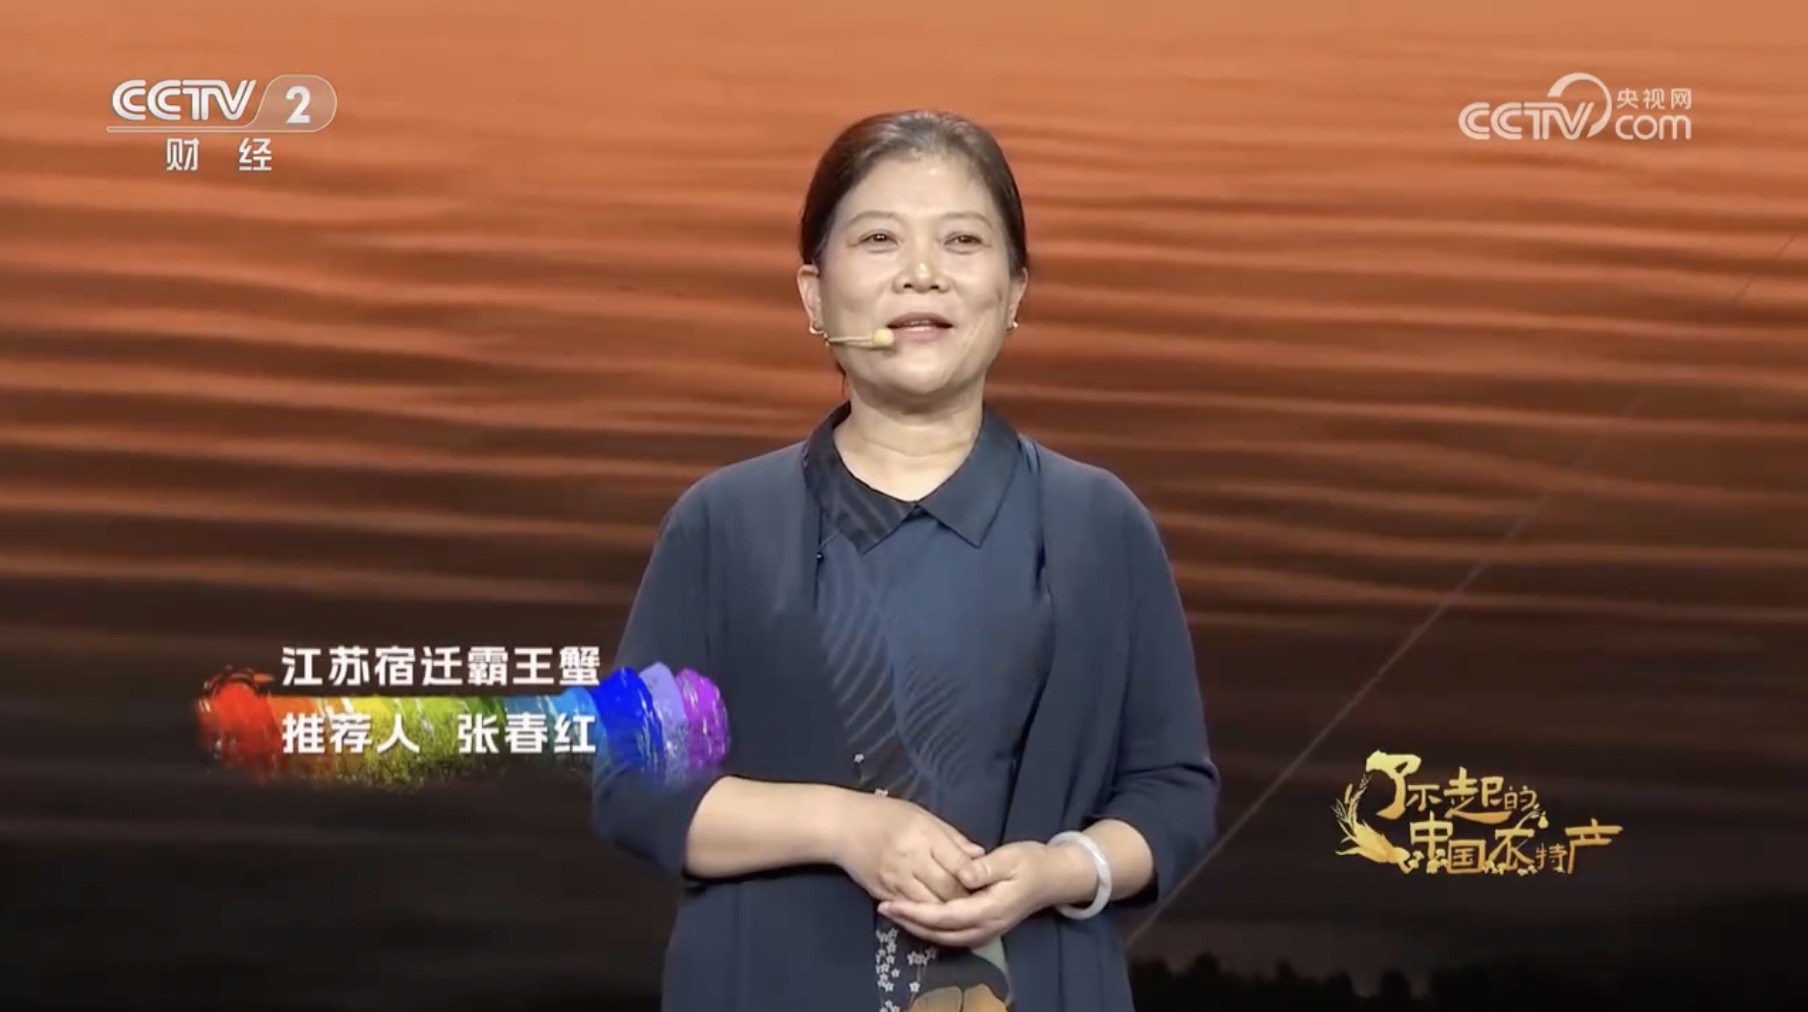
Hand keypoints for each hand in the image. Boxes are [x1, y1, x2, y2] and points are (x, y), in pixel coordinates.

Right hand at [830, 791, 984, 904]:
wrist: (842, 827)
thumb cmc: (885, 815)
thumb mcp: (922, 815)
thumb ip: (952, 837)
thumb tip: (980, 855)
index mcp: (923, 835)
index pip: (957, 864)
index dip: (975, 877)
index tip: (987, 882)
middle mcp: (910, 860)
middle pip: (947, 890)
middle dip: (967, 899)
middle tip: (983, 902)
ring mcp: (895, 881)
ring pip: (931, 907)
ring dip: (949, 912)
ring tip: (965, 913)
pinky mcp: (884, 895)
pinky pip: (912, 913)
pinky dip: (928, 917)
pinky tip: (940, 917)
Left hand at [878, 840, 1093, 948]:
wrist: (1054, 878)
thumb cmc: (1031, 862)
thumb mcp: (1010, 858)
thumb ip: (984, 867)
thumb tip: (962, 874)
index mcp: (990, 909)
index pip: (945, 916)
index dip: (916, 912)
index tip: (891, 903)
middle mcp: (986, 927)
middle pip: (939, 933)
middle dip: (909, 921)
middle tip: (883, 907)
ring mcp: (985, 931)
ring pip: (943, 937)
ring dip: (916, 926)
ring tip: (892, 911)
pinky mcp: (983, 928)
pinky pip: (950, 934)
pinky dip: (930, 927)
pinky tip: (915, 914)